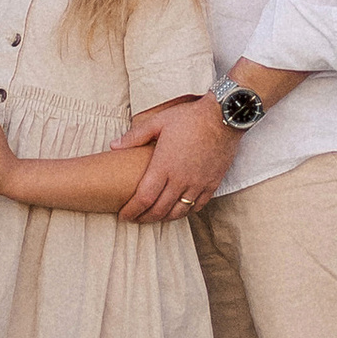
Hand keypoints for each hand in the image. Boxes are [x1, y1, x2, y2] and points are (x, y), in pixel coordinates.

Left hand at [116, 95, 235, 224]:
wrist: (223, 118)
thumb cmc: (189, 118)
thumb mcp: (158, 122)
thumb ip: (135, 136)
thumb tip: (113, 146)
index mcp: (164, 166)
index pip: (143, 198)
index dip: (131, 211)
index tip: (123, 215)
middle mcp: (180, 179)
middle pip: (159, 210)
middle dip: (144, 218)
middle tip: (135, 219)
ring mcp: (198, 184)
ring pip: (179, 212)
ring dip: (164, 218)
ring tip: (154, 217)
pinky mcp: (212, 184)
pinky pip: (198, 206)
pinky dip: (186, 212)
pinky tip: (179, 209)